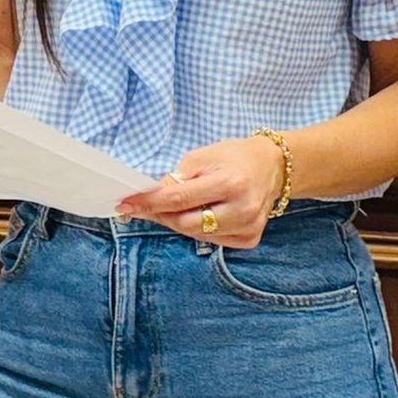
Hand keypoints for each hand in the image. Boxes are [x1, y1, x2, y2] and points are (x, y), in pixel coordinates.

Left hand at [117, 138, 285, 247]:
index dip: (149, 203)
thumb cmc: (234, 157)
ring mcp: (248, 227)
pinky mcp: (250, 239)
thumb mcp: (202, 156)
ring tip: (175, 206)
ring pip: (196, 235)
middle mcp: (242, 209)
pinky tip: (202, 213)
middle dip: (160, 214)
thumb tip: (149, 197)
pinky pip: (212, 240)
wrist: (272, 166)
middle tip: (142, 206)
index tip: (125, 204)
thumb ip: (177, 178)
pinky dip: (199, 228)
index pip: (179, 199)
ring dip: (178, 221)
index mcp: (230, 182)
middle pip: (185, 223)